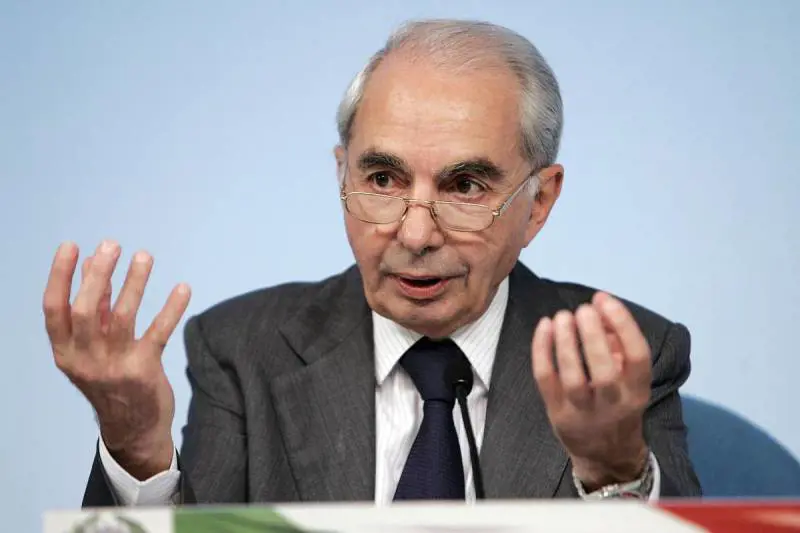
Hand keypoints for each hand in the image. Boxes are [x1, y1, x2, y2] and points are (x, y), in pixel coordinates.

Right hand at [44, 240, 190, 479]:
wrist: (132, 429)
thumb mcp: (92, 348)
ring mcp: (114, 366)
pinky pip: (158, 333)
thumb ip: (94, 308)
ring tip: (144, 256)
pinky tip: (183, 287)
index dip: (59, 276)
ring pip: (122, 318)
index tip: (71, 246)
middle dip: (98, 274)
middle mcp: (85, 359)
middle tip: (112, 245)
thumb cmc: (110, 378)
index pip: (53, 309)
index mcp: (65, 352)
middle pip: (86, 310)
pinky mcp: (144, 371)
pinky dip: (171, 309)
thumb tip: (92, 264)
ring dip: (134, 283)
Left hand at [531, 292, 650, 489]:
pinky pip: (546, 380)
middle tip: (583, 309)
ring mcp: (582, 412)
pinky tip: (544, 327)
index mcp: (637, 391)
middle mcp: (613, 404)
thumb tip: (601, 306)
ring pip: (573, 378)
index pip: (638, 357)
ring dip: (566, 343)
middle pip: (604, 370)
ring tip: (562, 315)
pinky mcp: (557, 413)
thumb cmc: (617, 404)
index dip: (623, 325)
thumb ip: (618, 343)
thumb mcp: (629, 379)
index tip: (605, 300)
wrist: (606, 455)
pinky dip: (542, 352)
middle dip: (592, 336)